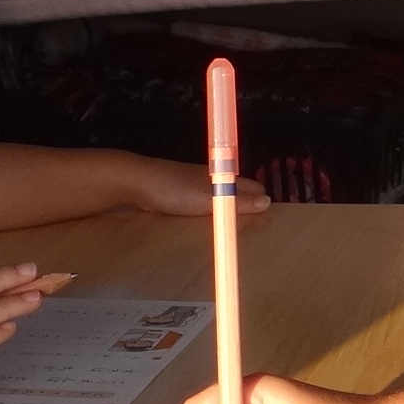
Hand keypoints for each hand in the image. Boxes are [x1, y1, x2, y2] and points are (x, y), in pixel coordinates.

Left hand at [118, 154, 269, 217]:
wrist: (136, 182)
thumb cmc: (174, 190)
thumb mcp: (209, 199)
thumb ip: (237, 202)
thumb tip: (267, 202)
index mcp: (221, 176)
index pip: (251, 186)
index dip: (260, 201)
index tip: (266, 221)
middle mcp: (210, 177)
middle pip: (236, 190)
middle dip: (247, 204)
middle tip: (254, 227)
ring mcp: (193, 183)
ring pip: (219, 195)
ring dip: (227, 207)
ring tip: (232, 227)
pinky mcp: (178, 191)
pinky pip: (201, 200)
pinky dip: (209, 209)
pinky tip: (206, 221)